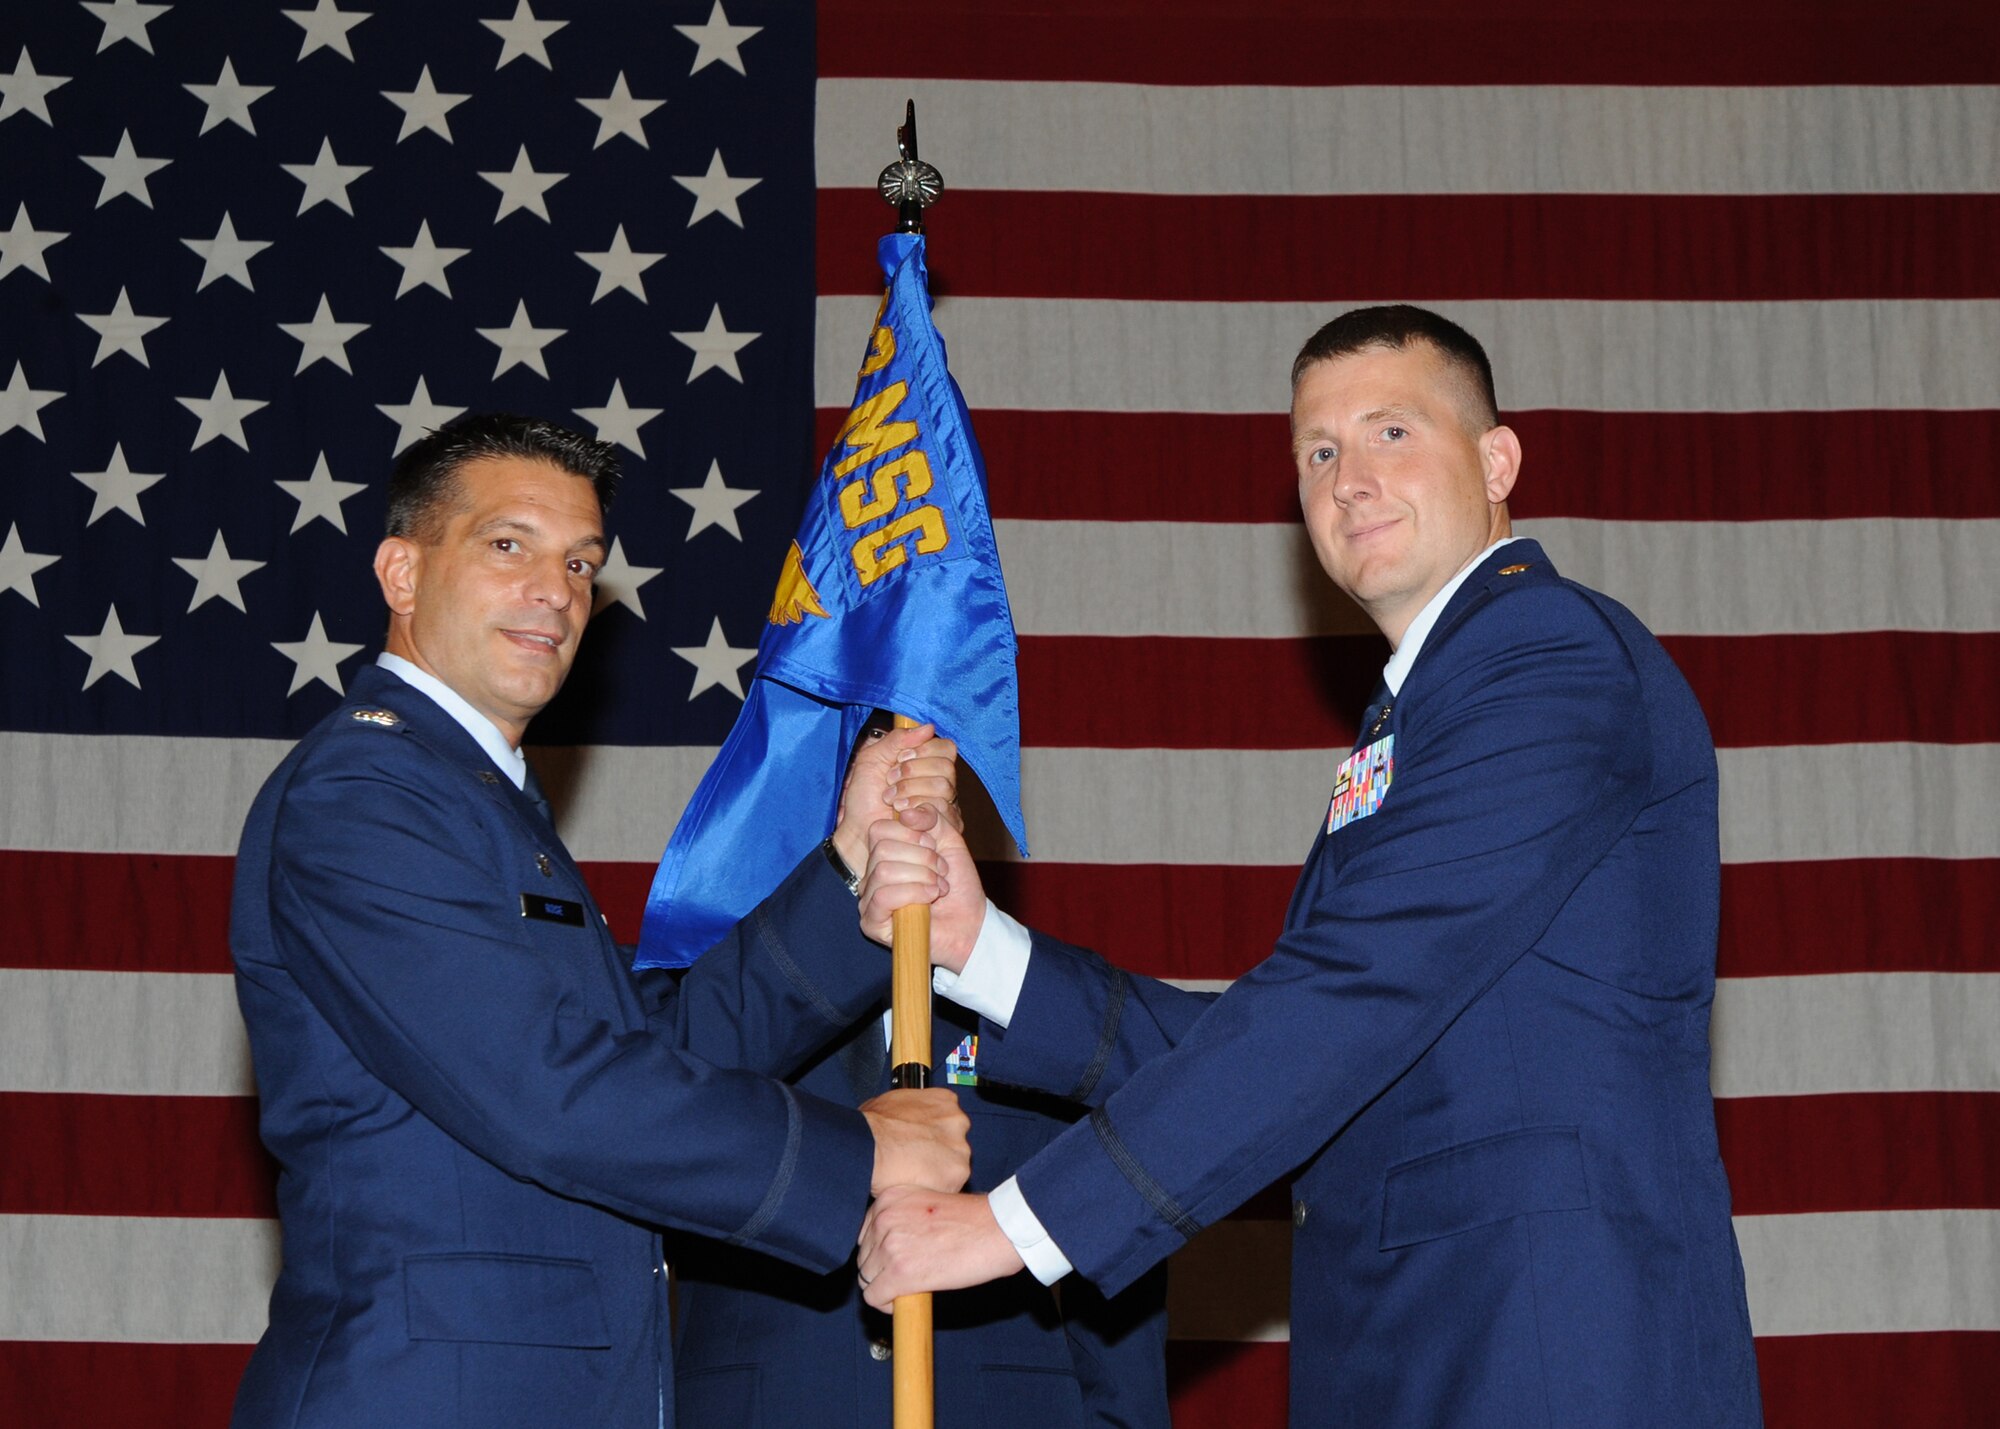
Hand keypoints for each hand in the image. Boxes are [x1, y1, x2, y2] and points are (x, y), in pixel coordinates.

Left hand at [833, 725, 959, 874]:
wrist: (859, 829)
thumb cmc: (863, 797)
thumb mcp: (873, 758)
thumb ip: (897, 739)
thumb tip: (929, 727)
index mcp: (926, 762)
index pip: (946, 747)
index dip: (923, 750)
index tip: (899, 759)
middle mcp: (940, 781)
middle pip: (946, 766)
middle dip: (912, 772)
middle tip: (890, 781)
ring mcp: (945, 804)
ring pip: (944, 786)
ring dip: (911, 790)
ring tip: (892, 800)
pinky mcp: (944, 826)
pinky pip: (942, 809)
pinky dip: (916, 808)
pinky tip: (901, 814)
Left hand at [856, 1188, 1025, 1309]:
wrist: (998, 1230)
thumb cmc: (973, 1218)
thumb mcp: (928, 1201)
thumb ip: (902, 1218)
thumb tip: (888, 1248)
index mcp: (889, 1198)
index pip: (865, 1234)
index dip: (879, 1252)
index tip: (895, 1261)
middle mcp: (884, 1219)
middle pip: (864, 1258)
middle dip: (881, 1271)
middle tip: (905, 1278)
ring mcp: (890, 1246)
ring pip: (867, 1279)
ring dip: (885, 1287)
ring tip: (909, 1288)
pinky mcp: (899, 1274)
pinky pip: (874, 1298)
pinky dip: (886, 1304)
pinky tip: (906, 1299)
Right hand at [858, 814, 985, 972]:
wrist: (970, 924)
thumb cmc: (958, 885)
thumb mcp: (949, 840)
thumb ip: (931, 817)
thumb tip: (905, 812)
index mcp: (885, 853)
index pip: (879, 829)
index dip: (912, 833)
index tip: (935, 847)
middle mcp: (871, 875)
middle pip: (882, 848)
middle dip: (922, 857)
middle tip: (940, 871)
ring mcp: (868, 900)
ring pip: (883, 870)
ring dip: (921, 876)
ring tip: (938, 887)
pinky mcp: (871, 923)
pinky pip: (883, 896)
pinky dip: (914, 892)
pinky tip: (930, 897)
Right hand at [859, 1088, 969, 1195]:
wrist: (869, 1147)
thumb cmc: (873, 1127)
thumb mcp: (890, 1103)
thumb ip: (909, 1110)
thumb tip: (900, 1117)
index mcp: (944, 1100)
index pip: (948, 1118)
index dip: (934, 1133)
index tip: (924, 1141)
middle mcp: (957, 1120)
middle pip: (955, 1141)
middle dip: (939, 1152)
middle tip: (918, 1160)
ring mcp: (960, 1146)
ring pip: (955, 1164)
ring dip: (939, 1172)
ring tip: (915, 1174)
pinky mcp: (958, 1171)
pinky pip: (952, 1184)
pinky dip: (938, 1187)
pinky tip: (919, 1183)